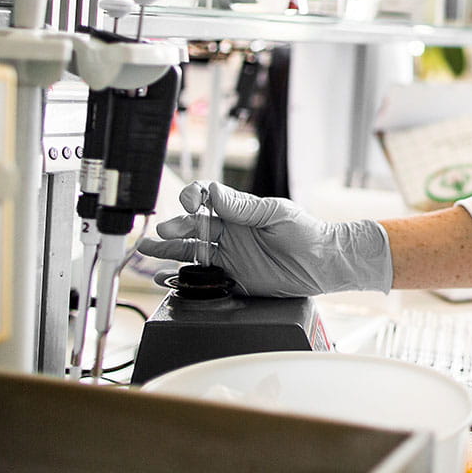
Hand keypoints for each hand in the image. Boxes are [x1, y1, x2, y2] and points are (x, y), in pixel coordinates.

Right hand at [136, 182, 391, 296]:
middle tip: (162, 231)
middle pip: (193, 227)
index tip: (189, 203)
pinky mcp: (232, 280)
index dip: (194, 198)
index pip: (207, 199)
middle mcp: (230, 233)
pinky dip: (181, 278)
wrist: (324, 264)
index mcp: (239, 211)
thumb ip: (243, 206)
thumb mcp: (275, 213)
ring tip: (147, 249)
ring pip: (191, 251)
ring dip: (168, 250)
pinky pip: (202, 279)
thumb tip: (213, 192)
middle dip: (175, 227)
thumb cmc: (306, 232)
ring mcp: (229, 256)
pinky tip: (164, 277)